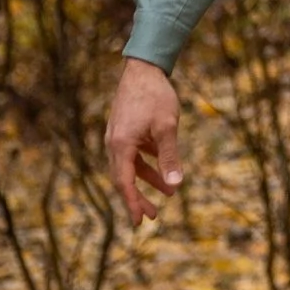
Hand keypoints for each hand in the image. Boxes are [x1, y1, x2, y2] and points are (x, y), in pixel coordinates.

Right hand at [106, 58, 183, 228]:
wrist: (144, 67)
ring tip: (167, 195)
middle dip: (138, 197)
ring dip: (146, 180)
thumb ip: (170, 157)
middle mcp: (114, 142)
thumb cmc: (156, 96)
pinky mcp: (124, 129)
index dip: (132, 203)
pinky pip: (133, 153)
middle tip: (151, 216)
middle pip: (123, 178)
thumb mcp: (167, 128)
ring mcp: (118, 135)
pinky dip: (146, 163)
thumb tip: (175, 186)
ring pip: (130, 166)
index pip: (124, 182)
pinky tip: (162, 169)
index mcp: (120, 145)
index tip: (139, 222)